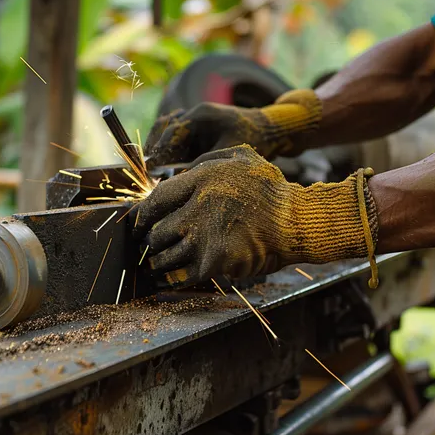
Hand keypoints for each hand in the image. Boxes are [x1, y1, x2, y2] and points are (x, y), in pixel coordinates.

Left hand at [134, 145, 379, 288]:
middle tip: (149, 246)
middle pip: (156, 232)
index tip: (136, 224)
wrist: (297, 221)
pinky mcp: (214, 262)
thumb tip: (175, 174)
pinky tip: (166, 279)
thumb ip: (205, 161)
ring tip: (156, 264)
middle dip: (150, 241)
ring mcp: (204, 237)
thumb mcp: (238, 156)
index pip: (155, 200)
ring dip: (158, 262)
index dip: (140, 216)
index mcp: (200, 180)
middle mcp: (197, 208)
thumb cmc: (269, 188)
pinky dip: (171, 279)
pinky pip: (181, 275)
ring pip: (164, 256)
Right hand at [144, 89, 321, 167]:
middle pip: (163, 129)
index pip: (171, 132)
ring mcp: (194, 119)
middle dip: (154, 150)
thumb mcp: (228, 153)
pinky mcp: (197, 128)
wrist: (269, 130)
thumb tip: (178, 180)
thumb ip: (202, 164)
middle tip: (148, 171)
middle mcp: (194, 114)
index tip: (151, 170)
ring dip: (159, 148)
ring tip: (153, 170)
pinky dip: (168, 148)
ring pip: (166, 131)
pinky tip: (167, 166)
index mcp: (201, 115)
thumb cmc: (254, 139)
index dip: (159, 152)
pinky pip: (175, 136)